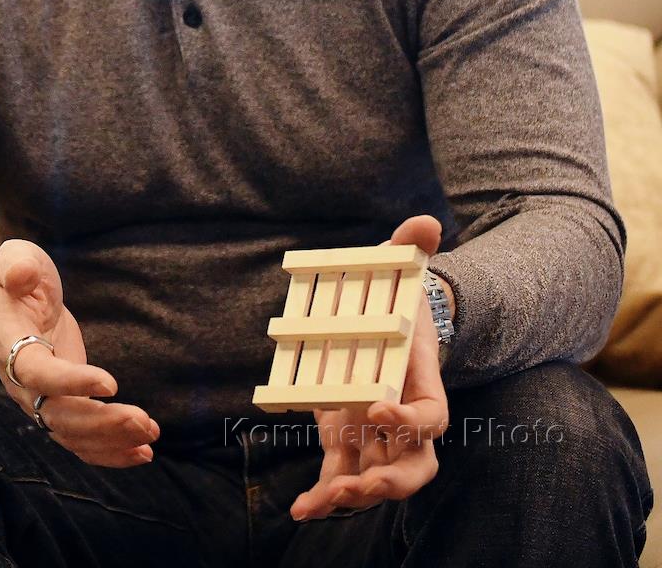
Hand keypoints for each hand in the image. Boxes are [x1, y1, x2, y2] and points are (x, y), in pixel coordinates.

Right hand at [0, 238, 159, 467]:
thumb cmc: (12, 278)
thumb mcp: (14, 258)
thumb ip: (17, 264)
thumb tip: (21, 275)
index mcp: (7, 344)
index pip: (36, 372)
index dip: (70, 382)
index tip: (111, 383)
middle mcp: (19, 382)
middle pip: (57, 415)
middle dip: (102, 423)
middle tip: (144, 421)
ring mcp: (37, 398)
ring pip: (71, 433)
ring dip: (111, 440)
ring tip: (150, 436)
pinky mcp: (58, 403)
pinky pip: (79, 438)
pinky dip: (108, 451)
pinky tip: (140, 453)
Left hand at [290, 215, 448, 520]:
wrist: (385, 320)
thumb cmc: (396, 296)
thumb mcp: (402, 267)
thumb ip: (411, 246)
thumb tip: (423, 224)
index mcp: (423, 382)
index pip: (431, 417)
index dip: (409, 419)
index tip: (377, 404)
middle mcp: (404, 417)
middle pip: (414, 468)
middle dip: (389, 482)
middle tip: (359, 483)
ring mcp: (377, 434)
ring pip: (377, 480)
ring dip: (353, 495)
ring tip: (323, 500)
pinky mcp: (348, 438)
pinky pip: (342, 474)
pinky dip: (325, 494)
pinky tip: (302, 508)